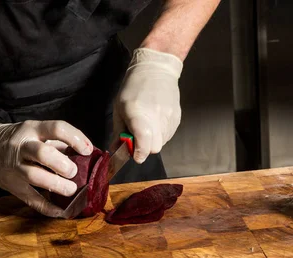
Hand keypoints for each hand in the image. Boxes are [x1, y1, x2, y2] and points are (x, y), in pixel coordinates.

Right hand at [0, 107, 93, 216]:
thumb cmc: (16, 139)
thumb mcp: (34, 132)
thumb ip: (58, 142)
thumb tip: (86, 156)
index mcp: (31, 129)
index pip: (57, 128)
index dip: (76, 138)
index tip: (87, 150)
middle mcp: (22, 147)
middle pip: (44, 153)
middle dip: (63, 165)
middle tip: (73, 171)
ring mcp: (15, 167)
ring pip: (35, 176)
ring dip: (57, 185)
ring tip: (71, 189)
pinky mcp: (12, 186)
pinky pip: (31, 199)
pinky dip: (48, 208)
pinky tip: (62, 211)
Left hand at [112, 48, 182, 163]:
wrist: (156, 69)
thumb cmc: (133, 87)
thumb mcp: (119, 108)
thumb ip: (118, 132)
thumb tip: (116, 151)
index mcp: (138, 114)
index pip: (144, 144)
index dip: (139, 153)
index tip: (134, 154)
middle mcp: (156, 117)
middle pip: (154, 148)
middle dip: (145, 148)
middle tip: (137, 138)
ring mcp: (169, 118)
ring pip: (162, 142)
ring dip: (152, 140)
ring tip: (147, 124)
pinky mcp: (177, 118)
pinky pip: (168, 135)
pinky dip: (160, 133)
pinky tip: (155, 120)